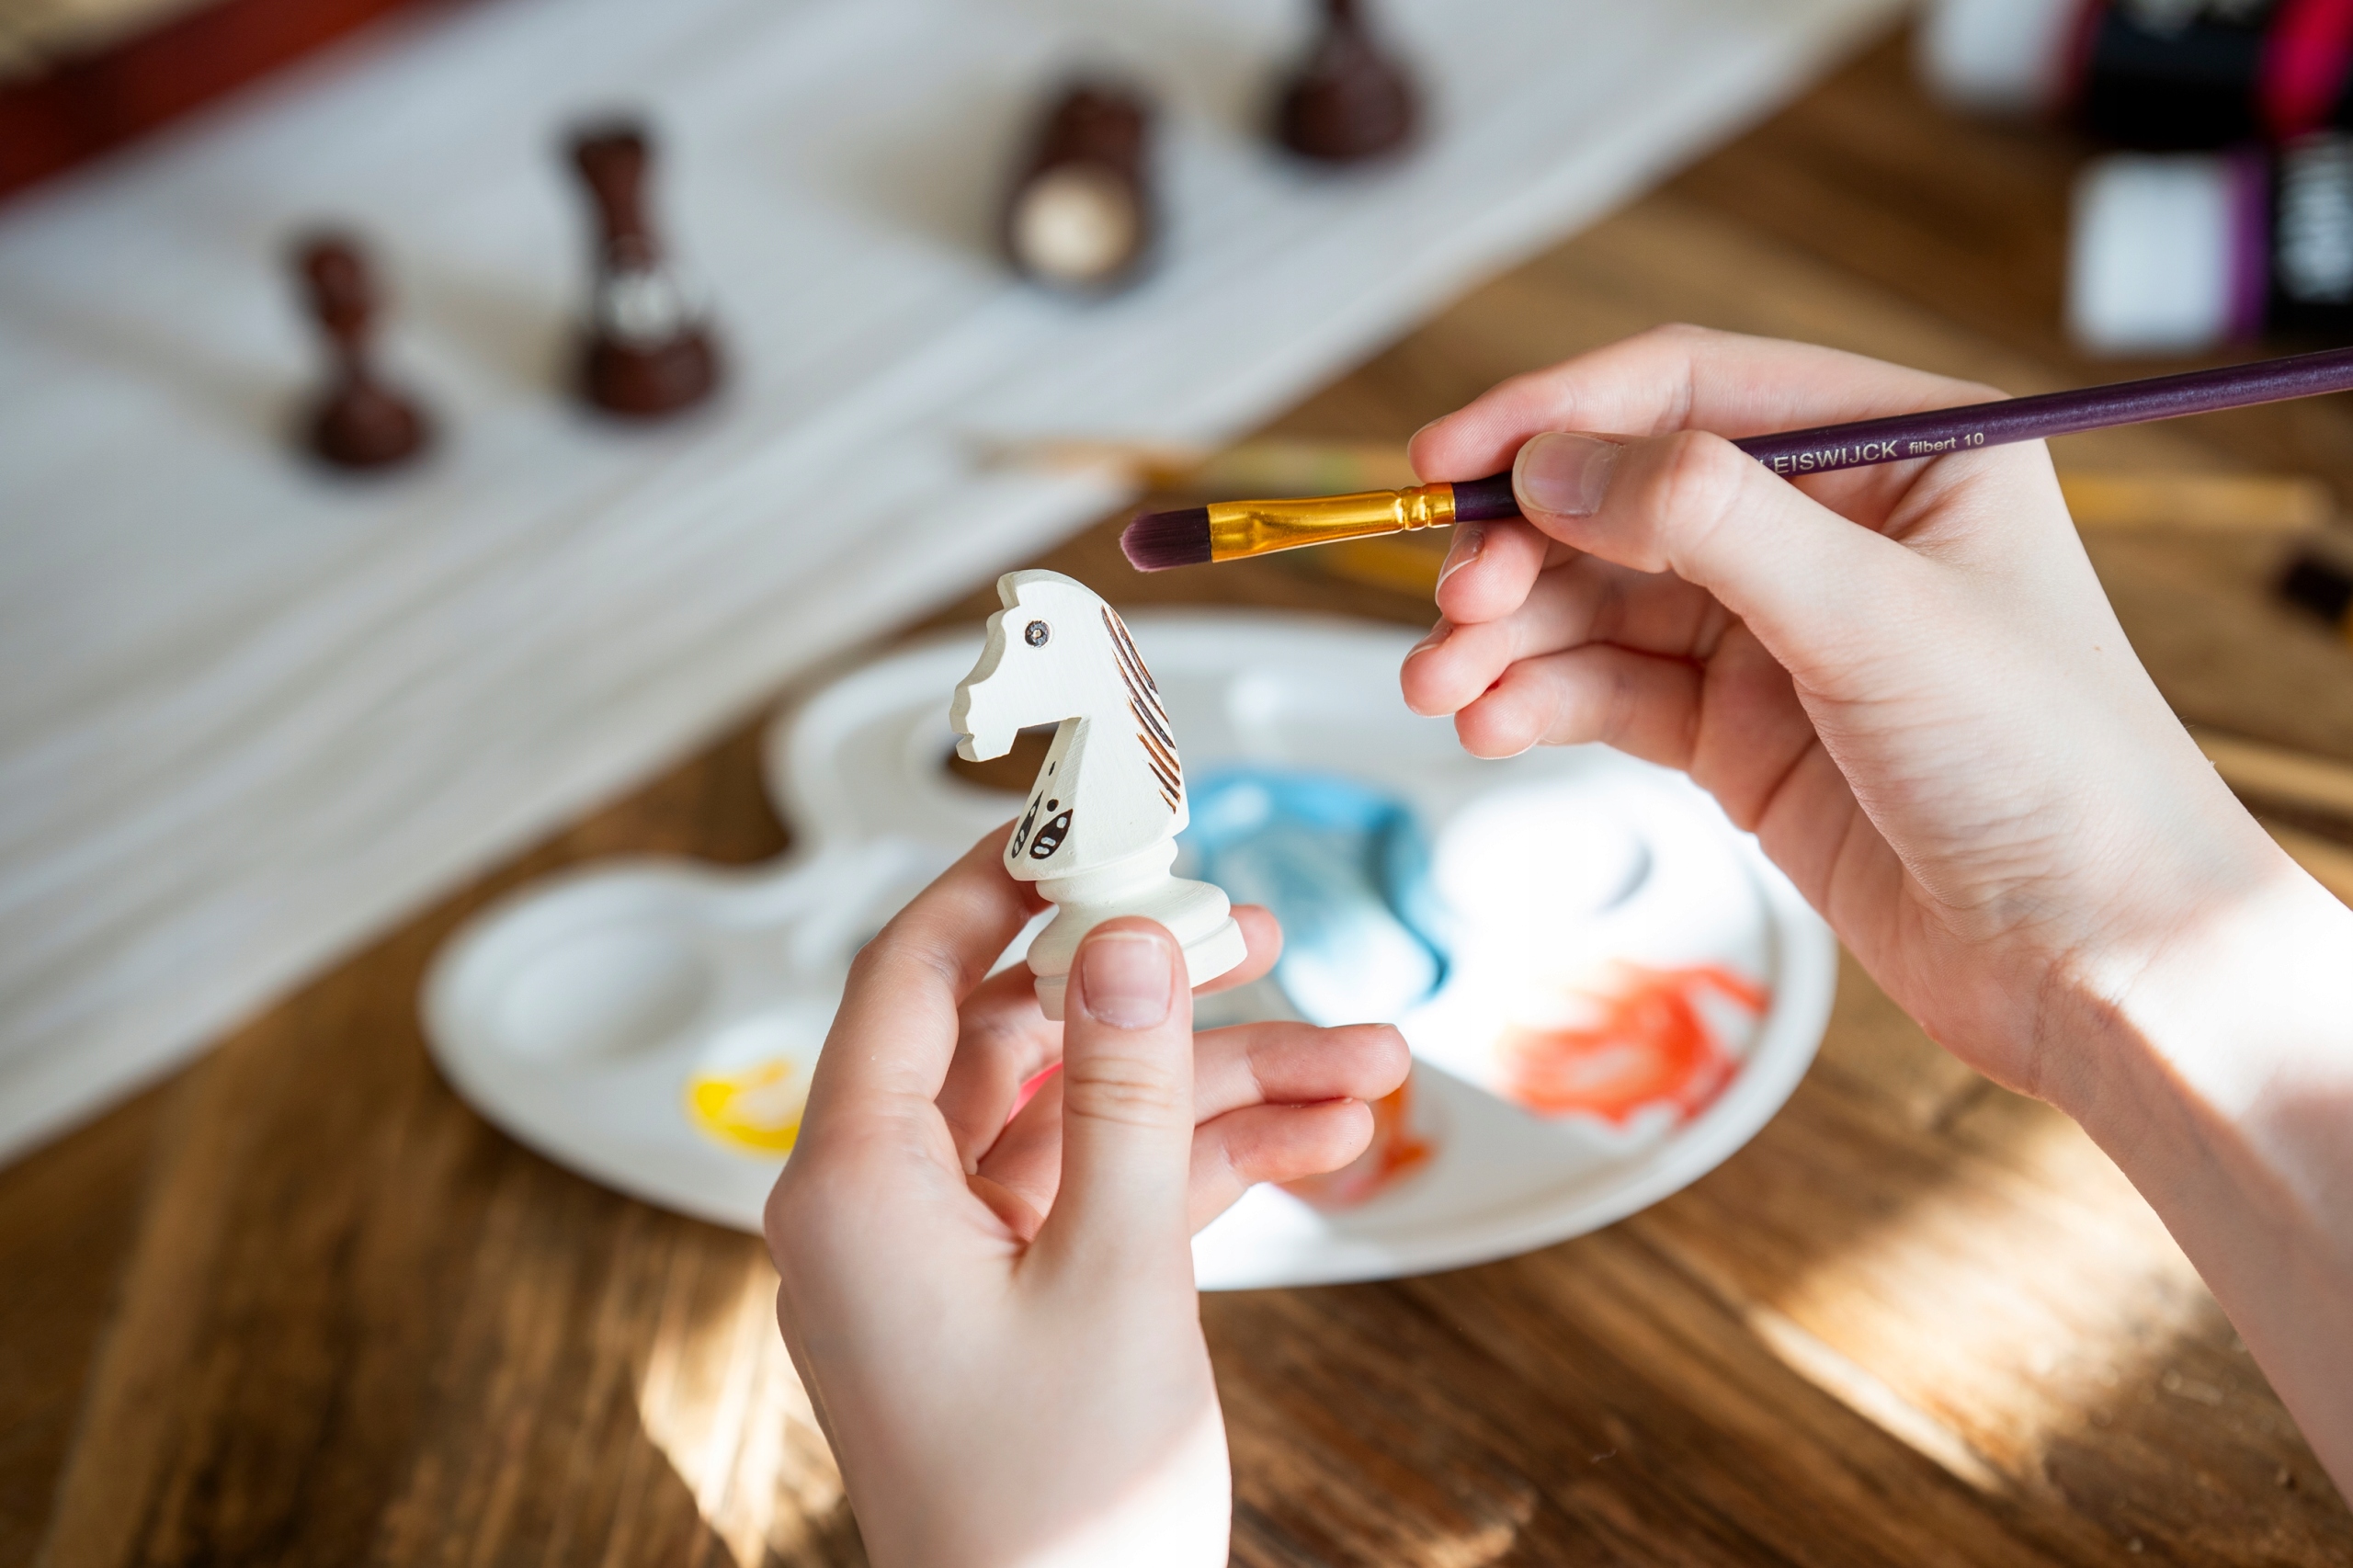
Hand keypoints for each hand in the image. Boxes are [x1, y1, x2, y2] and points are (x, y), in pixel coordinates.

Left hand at [765, 833, 1407, 1567]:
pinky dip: (1204, 1162)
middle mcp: (887, 1206)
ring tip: (1363, 1058)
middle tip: (1258, 930)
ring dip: (1220, 1085)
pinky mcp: (1019, 1298)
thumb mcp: (1114, 1273)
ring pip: (1089, 1114)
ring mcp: (955, 1255)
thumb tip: (1126, 935)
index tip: (1088, 817)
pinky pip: (1107, 1190)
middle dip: (1158, 990)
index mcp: (856, 1184)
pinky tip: (1324, 1133)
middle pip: (1024, 1035)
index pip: (912, 970)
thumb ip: (1128, 1091)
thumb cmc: (1054, 1513)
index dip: (1001, 879)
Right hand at [1401, 323, 2352, 1488]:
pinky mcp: (1743, 736)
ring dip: (1508, 638)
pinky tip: (1490, 726)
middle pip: (1624, 501)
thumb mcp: (1874, 619)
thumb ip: (1707, 523)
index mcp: (1900, 450)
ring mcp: (1780, 635)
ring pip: (1601, 604)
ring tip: (1439, 687)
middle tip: (1451, 607)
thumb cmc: (2046, 769)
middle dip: (1521, 551)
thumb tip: (1552, 466)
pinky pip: (1614, 692)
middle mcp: (1831, 528)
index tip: (1444, 464)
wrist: (2096, 966)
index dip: (1555, 418)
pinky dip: (1543, 702)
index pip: (1689, 389)